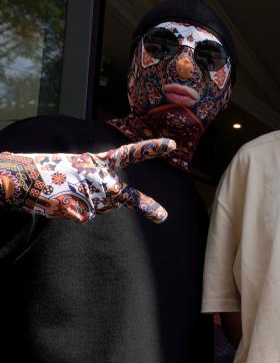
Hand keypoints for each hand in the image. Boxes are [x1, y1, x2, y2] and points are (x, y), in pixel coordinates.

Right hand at [0, 138, 176, 223]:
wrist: (22, 177)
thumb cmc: (54, 172)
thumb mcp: (81, 168)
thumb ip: (101, 183)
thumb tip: (111, 207)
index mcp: (99, 162)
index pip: (129, 153)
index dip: (151, 148)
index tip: (173, 145)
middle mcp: (98, 177)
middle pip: (127, 196)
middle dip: (146, 206)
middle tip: (163, 217)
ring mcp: (89, 193)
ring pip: (102, 208)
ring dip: (90, 204)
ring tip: (70, 192)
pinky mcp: (78, 209)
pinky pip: (83, 216)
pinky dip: (73, 212)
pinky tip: (62, 202)